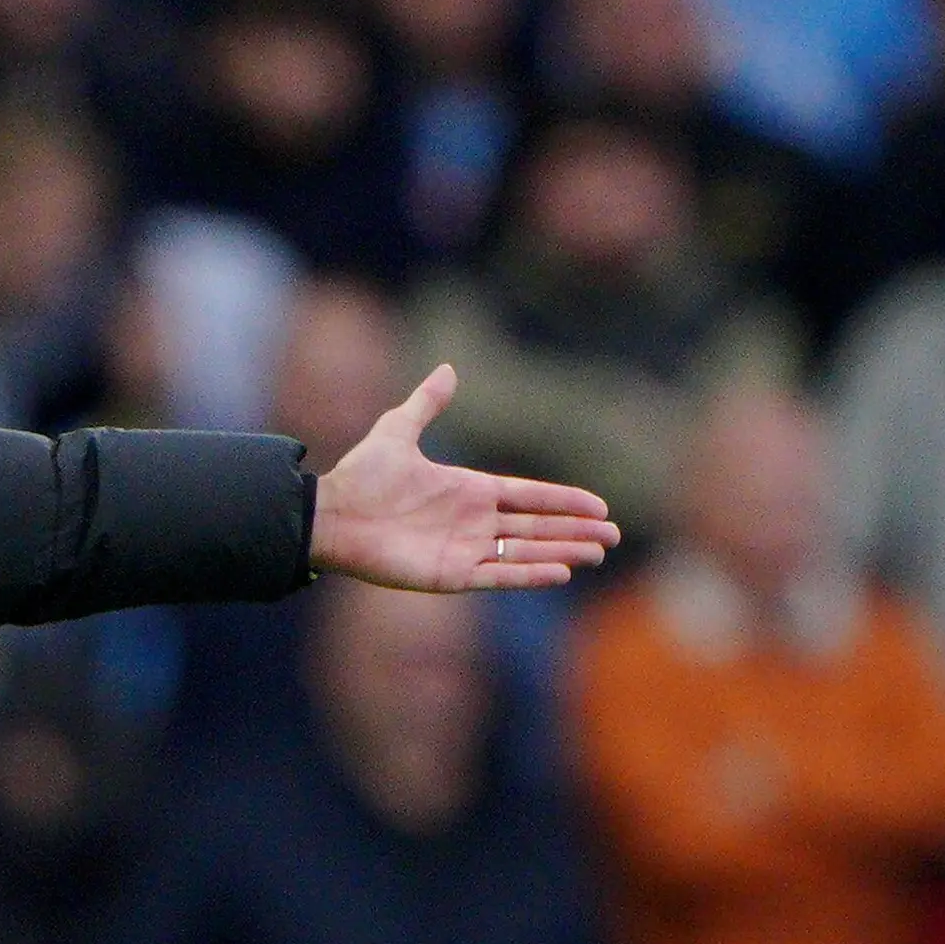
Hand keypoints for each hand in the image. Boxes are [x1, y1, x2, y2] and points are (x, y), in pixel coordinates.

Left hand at [309, 365, 621, 592]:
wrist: (332, 514)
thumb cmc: (361, 476)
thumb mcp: (397, 429)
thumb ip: (426, 403)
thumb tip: (448, 368)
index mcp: (469, 490)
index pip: (529, 496)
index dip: (564, 501)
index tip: (599, 506)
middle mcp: (473, 522)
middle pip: (537, 527)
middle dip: (575, 532)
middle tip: (612, 537)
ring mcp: (464, 550)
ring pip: (525, 552)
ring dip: (562, 552)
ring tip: (597, 553)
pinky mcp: (450, 576)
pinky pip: (498, 576)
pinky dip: (529, 574)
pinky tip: (560, 572)